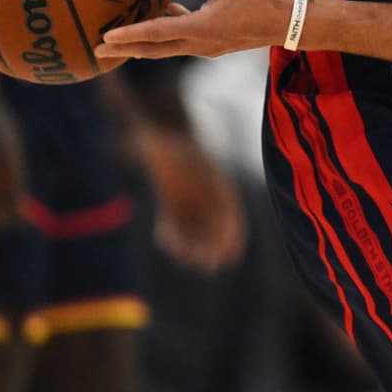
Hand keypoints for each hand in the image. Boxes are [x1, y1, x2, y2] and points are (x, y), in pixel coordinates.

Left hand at [96, 0, 293, 61]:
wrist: (293, 21)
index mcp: (200, 28)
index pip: (154, 33)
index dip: (127, 35)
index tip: (103, 38)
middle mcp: (200, 44)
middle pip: (154, 50)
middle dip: (125, 50)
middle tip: (97, 50)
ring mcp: (208, 46)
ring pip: (167, 48)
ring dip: (143, 44)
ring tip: (121, 38)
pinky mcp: (216, 43)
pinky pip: (182, 42)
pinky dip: (166, 34)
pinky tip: (165, 14)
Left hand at [139, 124, 245, 271]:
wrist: (159, 127)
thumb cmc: (177, 140)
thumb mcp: (188, 159)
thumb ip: (197, 178)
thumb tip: (204, 197)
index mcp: (221, 187)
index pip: (232, 218)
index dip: (232, 239)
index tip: (227, 258)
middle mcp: (207, 195)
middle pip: (213, 228)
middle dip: (210, 247)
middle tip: (204, 264)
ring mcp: (190, 197)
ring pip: (192, 228)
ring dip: (188, 244)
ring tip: (180, 253)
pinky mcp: (171, 198)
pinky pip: (173, 221)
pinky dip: (170, 233)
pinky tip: (163, 236)